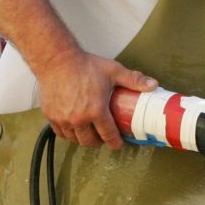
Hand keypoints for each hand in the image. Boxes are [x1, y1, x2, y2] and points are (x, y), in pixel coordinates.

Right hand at [36, 49, 156, 148]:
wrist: (56, 60)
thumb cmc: (84, 65)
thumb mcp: (113, 71)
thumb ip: (134, 80)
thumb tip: (154, 85)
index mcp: (96, 111)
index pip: (108, 135)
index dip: (115, 143)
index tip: (118, 144)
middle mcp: (78, 119)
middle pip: (90, 141)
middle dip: (99, 142)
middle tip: (104, 138)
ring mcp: (62, 118)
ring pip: (74, 139)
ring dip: (83, 139)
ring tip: (90, 133)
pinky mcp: (50, 115)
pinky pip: (60, 133)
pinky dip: (68, 134)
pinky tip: (74, 129)